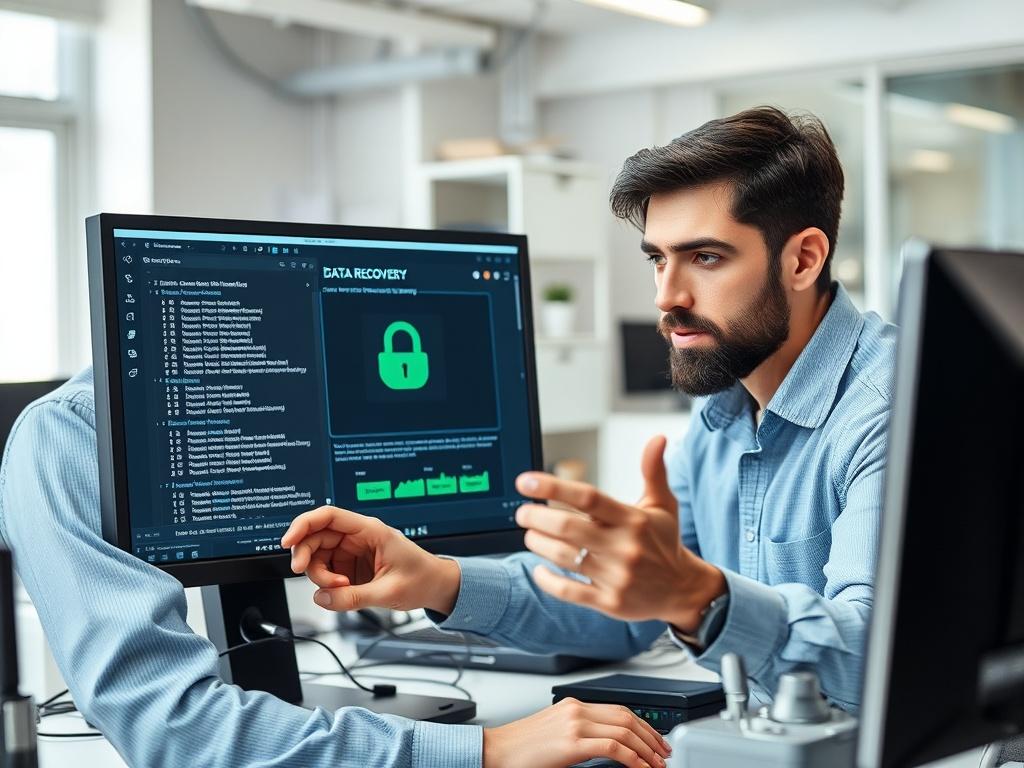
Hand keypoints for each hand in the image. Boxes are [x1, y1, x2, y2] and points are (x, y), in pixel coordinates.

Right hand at [280, 506, 461, 614]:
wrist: (436, 586)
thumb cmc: (421, 579)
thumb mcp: (388, 592)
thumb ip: (353, 597)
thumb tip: (322, 599)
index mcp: (370, 530)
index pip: (328, 516)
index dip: (303, 525)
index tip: (288, 541)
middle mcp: (358, 536)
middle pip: (316, 537)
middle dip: (308, 558)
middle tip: (308, 578)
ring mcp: (353, 550)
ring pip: (318, 556)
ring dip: (319, 575)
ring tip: (341, 590)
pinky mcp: (351, 564)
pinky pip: (327, 569)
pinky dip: (327, 583)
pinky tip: (343, 591)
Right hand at [483, 698, 670, 767]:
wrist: (497, 751)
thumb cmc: (521, 748)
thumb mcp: (556, 733)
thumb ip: (580, 733)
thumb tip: (608, 748)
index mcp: (573, 705)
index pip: (619, 710)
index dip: (642, 725)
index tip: (654, 740)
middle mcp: (577, 709)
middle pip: (627, 717)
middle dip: (651, 736)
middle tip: (663, 753)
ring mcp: (576, 724)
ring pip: (625, 730)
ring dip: (646, 749)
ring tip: (657, 763)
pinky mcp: (573, 742)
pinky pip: (614, 748)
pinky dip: (633, 758)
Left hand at [515, 435, 725, 632]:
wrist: (684, 590)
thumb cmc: (665, 542)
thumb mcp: (663, 504)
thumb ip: (653, 470)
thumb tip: (657, 438)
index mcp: (632, 519)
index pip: (588, 497)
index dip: (553, 487)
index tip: (526, 481)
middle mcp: (623, 547)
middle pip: (568, 528)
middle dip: (536, 518)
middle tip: (522, 513)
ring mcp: (616, 577)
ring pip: (564, 558)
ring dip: (538, 544)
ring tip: (530, 535)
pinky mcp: (610, 602)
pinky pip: (569, 592)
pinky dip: (548, 580)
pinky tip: (538, 569)